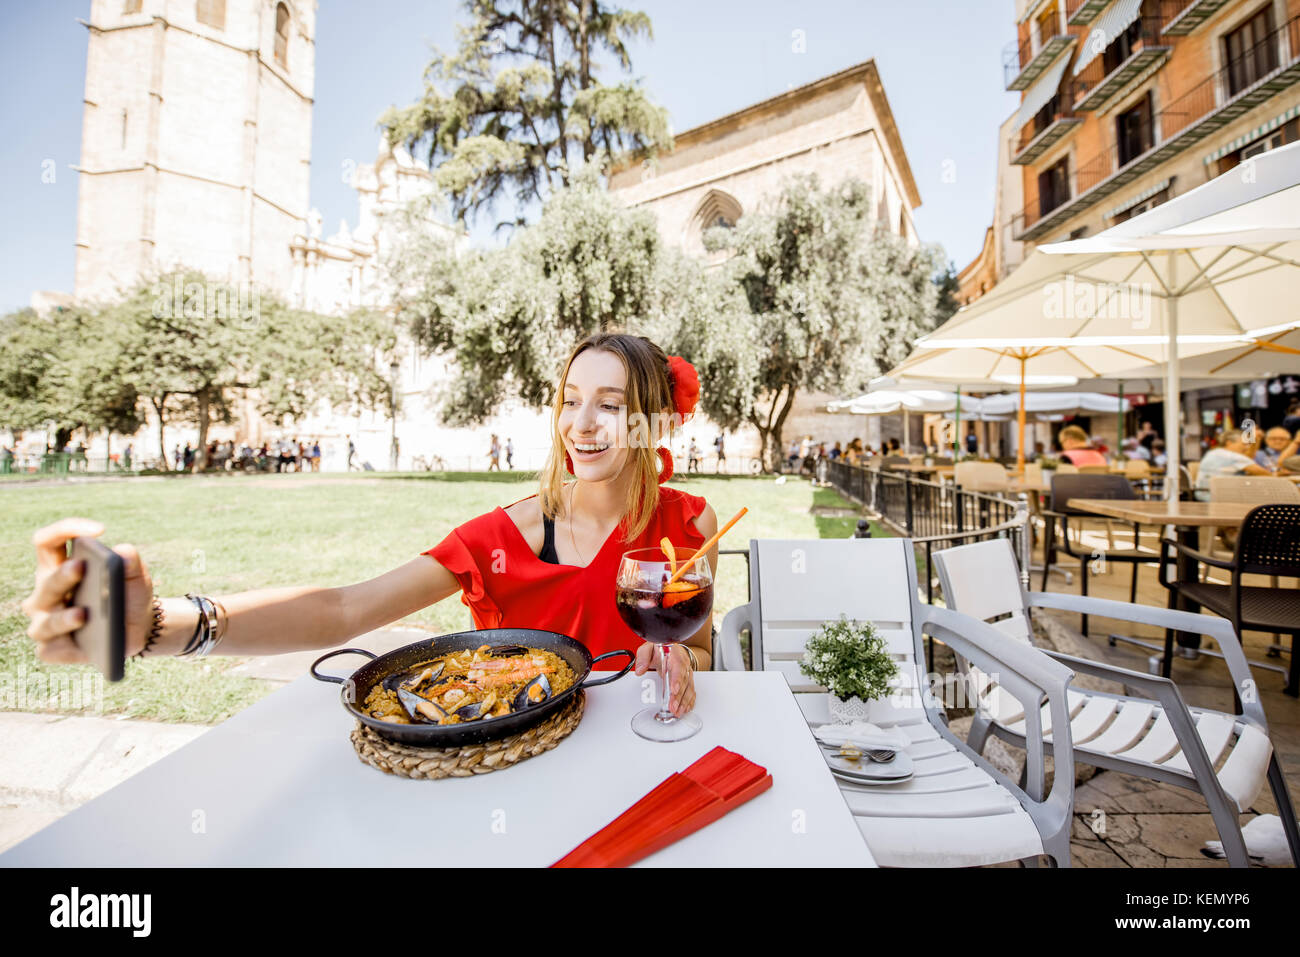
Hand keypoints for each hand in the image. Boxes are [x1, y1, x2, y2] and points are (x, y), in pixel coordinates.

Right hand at [21, 518, 155, 662]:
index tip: (99, 529)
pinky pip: (53, 649)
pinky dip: (67, 648)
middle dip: (63, 575)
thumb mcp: (135, 577)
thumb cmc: (128, 594)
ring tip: (82, 614)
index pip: (47, 541)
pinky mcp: (52, 648)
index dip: (66, 529)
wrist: (140, 627)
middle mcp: (44, 594)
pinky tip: (82, 646)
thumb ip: (130, 562)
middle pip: (48, 581)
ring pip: (46, 621)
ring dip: (62, 619)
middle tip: (81, 567)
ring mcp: (45, 622)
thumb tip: (123, 551)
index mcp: (58, 567)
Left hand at [633, 642, 695, 716]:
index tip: (674, 689)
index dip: (677, 679)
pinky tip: (685, 709)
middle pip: (684, 681)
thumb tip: (640, 670)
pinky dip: (689, 702)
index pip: (679, 667)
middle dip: (679, 696)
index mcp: (675, 655)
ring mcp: (687, 674)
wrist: (669, 648)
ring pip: (689, 688)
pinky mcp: (688, 681)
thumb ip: (643, 657)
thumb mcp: (649, 648)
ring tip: (677, 711)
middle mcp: (684, 665)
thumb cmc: (660, 650)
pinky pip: (691, 692)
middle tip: (673, 706)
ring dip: (684, 701)